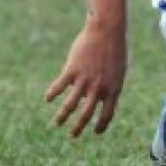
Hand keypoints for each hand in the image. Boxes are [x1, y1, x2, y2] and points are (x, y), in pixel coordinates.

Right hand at [44, 22, 126, 137]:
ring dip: (62, 117)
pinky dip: (52, 94)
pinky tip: (48, 98)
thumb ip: (109, 85)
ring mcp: (84, 80)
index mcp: (113, 89)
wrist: (107, 30)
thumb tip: (97, 98)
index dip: (101, 126)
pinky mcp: (72, 70)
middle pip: (86, 115)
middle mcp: (98, 88)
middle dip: (78, 128)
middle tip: (72, 135)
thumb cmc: (114, 48)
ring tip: (56, 123)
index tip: (95, 132)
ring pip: (70, 105)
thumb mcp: (118, 70)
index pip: (107, 114)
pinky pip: (59, 87)